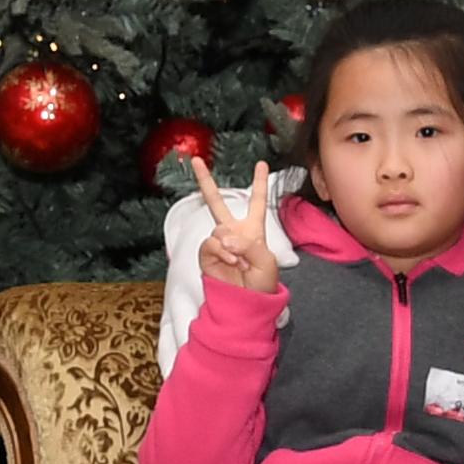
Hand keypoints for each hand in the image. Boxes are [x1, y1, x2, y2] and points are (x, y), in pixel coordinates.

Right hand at [198, 160, 280, 294]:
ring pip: (218, 228)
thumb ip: (249, 244)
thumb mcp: (267, 260)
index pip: (257, 201)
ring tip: (240, 262)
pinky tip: (229, 262)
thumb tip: (224, 238)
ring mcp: (218, 243)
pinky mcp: (206, 254)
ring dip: (230, 245)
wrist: (245, 302)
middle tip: (196, 162)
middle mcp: (233, 233)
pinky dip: (221, 252)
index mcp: (253, 230)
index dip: (260, 183)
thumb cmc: (262, 283)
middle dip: (205, 182)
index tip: (261, 164)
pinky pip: (210, 243)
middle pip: (217, 202)